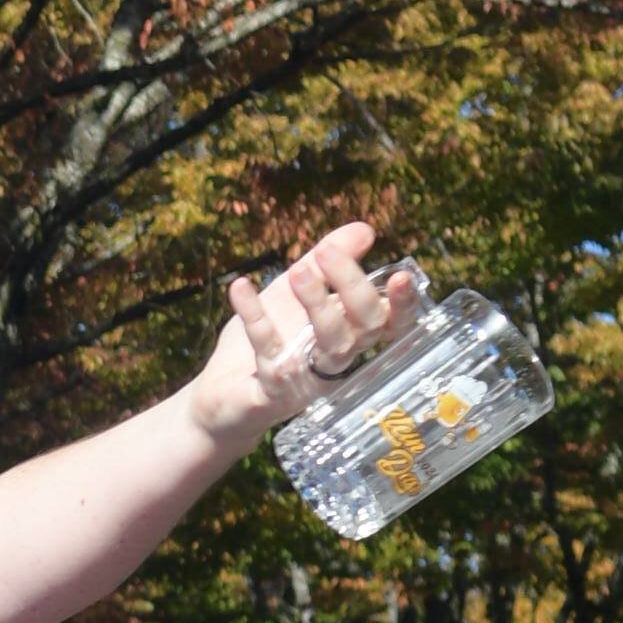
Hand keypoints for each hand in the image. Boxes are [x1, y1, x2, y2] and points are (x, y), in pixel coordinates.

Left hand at [195, 222, 416, 438]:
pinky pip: (269, 351)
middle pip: (363, 327)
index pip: (390, 324)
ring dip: (316, 302)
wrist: (220, 392)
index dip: (402, 304)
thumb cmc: (270, 339)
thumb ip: (326, 261)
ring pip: (330, 344)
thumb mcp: (293, 291)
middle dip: (351, 286)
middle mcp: (336, 361)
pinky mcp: (272, 392)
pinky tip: (240, 287)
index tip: (401, 275)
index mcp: (349, 336)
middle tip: (326, 252)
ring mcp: (308, 380)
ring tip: (297, 269)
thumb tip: (365, 229)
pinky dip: (254, 316)